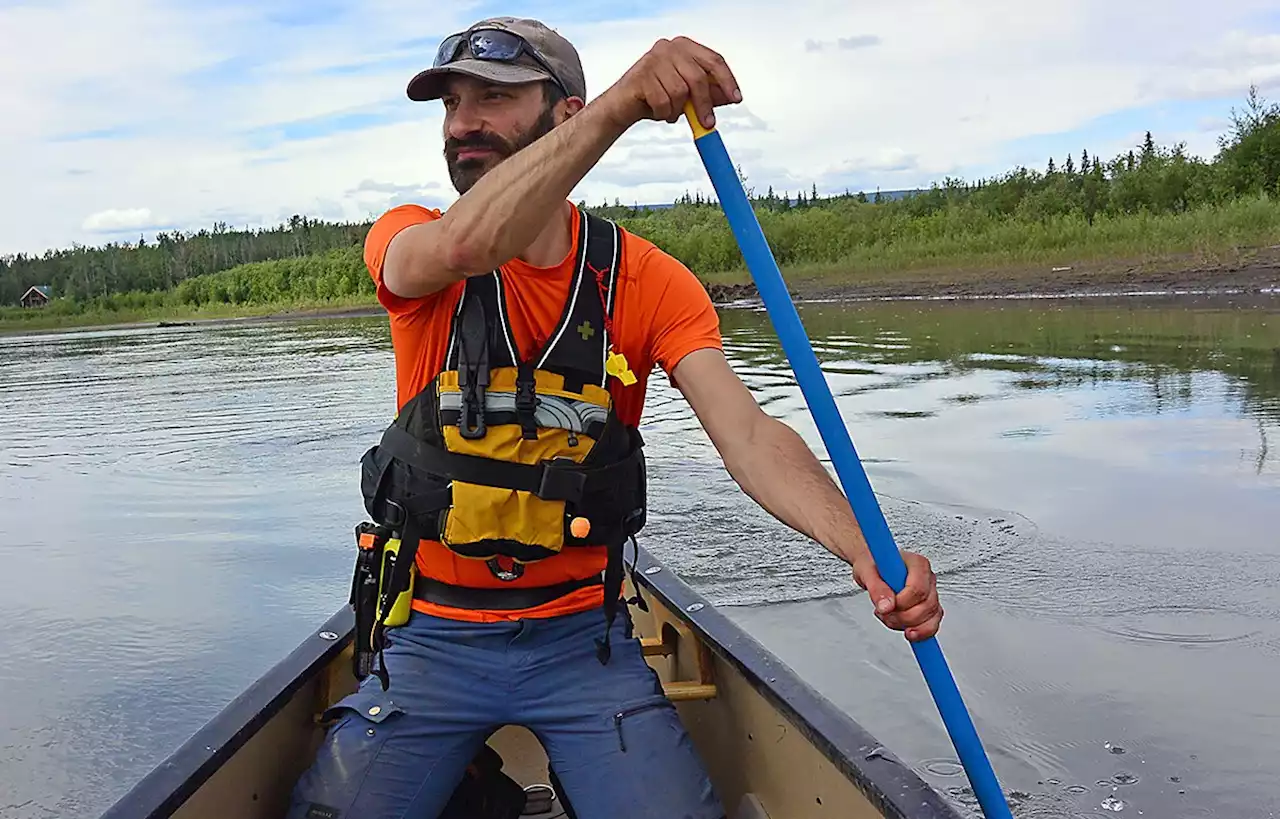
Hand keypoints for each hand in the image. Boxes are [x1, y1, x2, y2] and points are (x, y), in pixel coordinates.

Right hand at [601, 36, 741, 129]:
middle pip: (698, 77)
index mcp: (684, 47)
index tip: (736, 98)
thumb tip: (729, 96)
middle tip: (707, 123)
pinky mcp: (642, 74)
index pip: (713, 60)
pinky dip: (663, 113)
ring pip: (680, 91)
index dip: (727, 80)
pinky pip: (663, 101)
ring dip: (677, 110)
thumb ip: (708, 92)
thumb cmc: (654, 96)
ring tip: (670, 112)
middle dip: (705, 104)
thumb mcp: (687, 95)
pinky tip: (657, 111)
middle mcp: (670, 47)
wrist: (623, 106)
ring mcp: (654, 59)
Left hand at [852, 551, 942, 641]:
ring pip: (930, 618)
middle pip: (927, 606)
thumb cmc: (873, 566)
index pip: (918, 589)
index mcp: (917, 564)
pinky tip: (904, 630)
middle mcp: (927, 578)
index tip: (886, 606)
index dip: (902, 603)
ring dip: (907, 625)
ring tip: (888, 617)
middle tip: (883, 612)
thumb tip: (886, 606)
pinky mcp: (928, 608)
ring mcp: (930, 594)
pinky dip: (917, 632)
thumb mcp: (866, 572)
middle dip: (903, 617)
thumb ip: (876, 589)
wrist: (874, 569)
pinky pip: (931, 625)